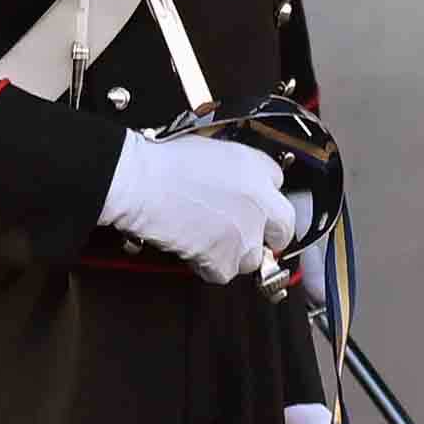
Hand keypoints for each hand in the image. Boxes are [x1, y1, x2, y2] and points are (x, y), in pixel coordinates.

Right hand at [102, 131, 288, 284]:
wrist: (141, 184)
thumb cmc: (164, 163)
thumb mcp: (212, 151)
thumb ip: (237, 173)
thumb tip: (236, 187)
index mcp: (257, 167)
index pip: (279, 188)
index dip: (263, 201)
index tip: (252, 208)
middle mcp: (261, 201)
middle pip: (282, 230)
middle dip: (267, 236)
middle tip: (244, 235)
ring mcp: (247, 234)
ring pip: (255, 257)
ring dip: (235, 254)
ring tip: (207, 239)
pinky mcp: (227, 260)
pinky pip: (225, 272)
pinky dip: (209, 266)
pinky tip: (192, 248)